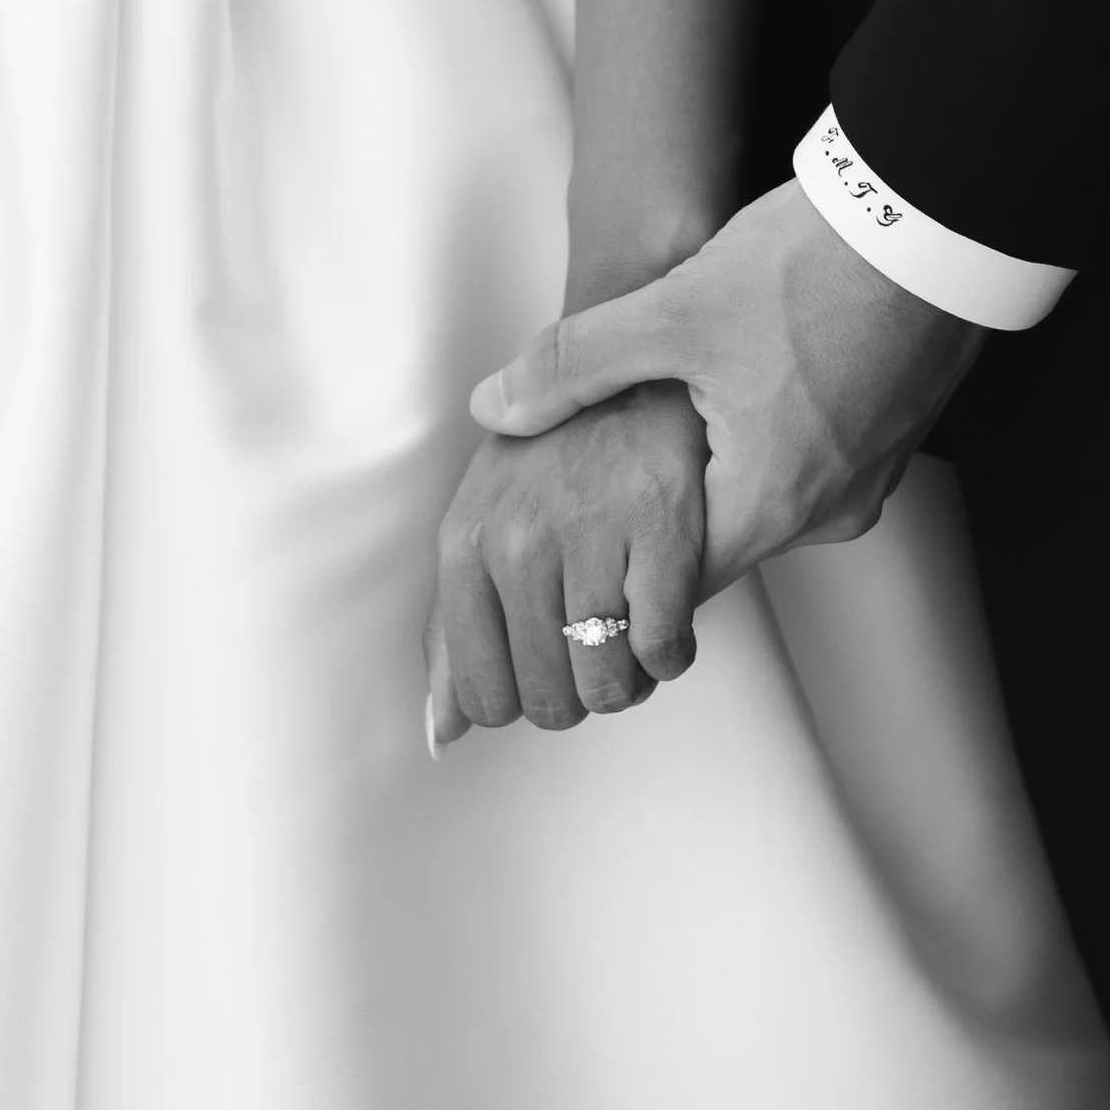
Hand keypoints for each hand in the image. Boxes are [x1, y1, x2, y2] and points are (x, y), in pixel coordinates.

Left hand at [427, 380, 708, 749]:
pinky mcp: (660, 520)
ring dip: (627, 682)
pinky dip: (670, 658)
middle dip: (577, 697)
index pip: (480, 694)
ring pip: (606, 683)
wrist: (633, 375)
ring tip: (630, 640)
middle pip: (547, 700)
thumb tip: (439, 734)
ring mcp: (588, 528)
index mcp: (464, 544)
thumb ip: (453, 634)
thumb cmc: (554, 462)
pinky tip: (667, 627)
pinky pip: (662, 647)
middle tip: (593, 655)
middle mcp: (518, 538)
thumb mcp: (483, 529)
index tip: (545, 672)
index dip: (521, 703)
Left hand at [470, 184, 983, 591]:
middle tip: (608, 469)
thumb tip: (494, 407)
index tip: (577, 543)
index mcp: (772, 503)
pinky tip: (743, 378)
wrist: (931, 213)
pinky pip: (816, 459)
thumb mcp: (671, 311)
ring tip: (675, 411)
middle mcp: (832, 508)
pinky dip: (772, 436)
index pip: (674, 586)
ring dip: (720, 464)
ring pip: (771, 496)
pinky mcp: (896, 432)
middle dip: (663, 511)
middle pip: (723, 541)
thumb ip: (573, 366)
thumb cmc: (812, 266)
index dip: (616, 567)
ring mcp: (873, 472)